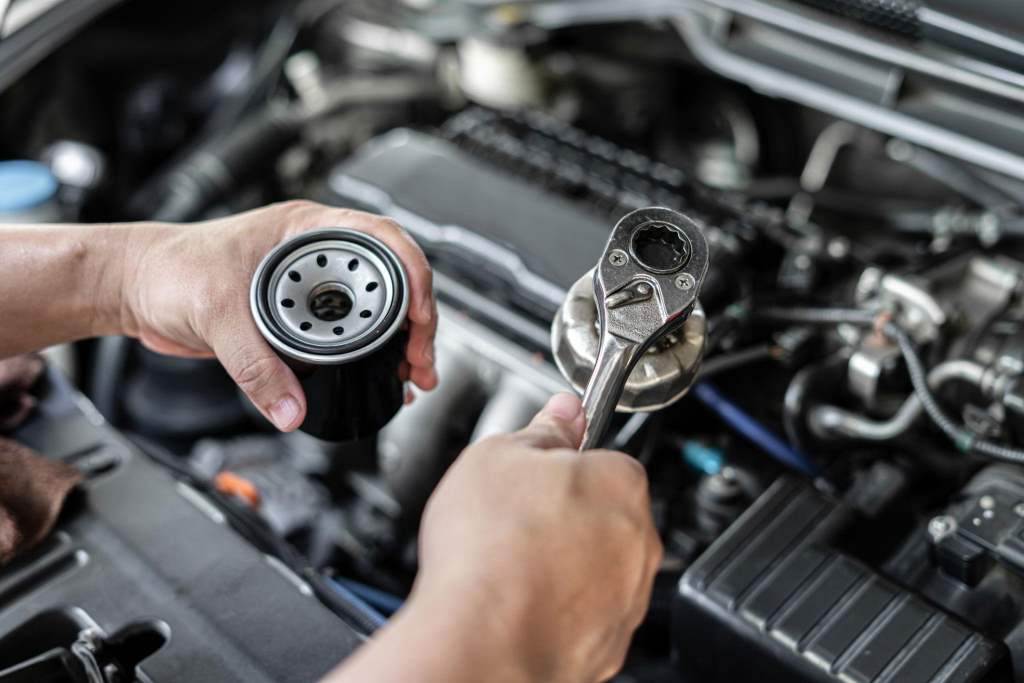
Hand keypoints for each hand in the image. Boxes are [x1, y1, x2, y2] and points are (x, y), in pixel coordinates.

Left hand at [124, 200, 436, 430]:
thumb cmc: (170, 270)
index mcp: (306, 229)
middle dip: (418, 321)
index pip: (382, 240)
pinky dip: (371, 356)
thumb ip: (255, 365)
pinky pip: (348, 334)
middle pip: (391, 279)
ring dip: (400, 343)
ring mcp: (310, 284)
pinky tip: (381, 377)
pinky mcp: (298, 316)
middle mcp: (316, 253)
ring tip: (412, 377)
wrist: (137, 288)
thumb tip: (292, 408)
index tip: (421, 316)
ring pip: (376, 309)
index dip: (413, 276)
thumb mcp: (217, 313)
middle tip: (420, 361)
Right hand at [326, 393, 660, 682]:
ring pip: (599, 567)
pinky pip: (588, 614)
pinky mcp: (610, 645)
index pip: (606, 459)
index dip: (564, 466)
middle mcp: (639, 542)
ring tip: (512, 565)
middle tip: (516, 520)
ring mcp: (628, 598)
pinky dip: (561, 609)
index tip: (539, 474)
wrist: (482, 641)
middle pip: (606, 514)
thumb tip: (564, 412)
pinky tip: (521, 603)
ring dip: (566, 563)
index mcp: (620, 483)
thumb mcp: (498, 457)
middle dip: (569, 515)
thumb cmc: (490, 551)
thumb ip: (542, 430)